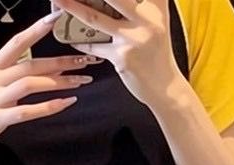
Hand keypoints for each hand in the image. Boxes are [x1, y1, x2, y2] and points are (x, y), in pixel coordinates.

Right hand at [0, 10, 100, 157]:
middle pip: (31, 64)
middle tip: (84, 60)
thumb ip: (13, 75)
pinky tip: (66, 103)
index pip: (17, 42)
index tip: (56, 18)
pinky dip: (49, 107)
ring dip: (59, 82)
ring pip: (31, 84)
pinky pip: (27, 111)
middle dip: (60, 61)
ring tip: (80, 82)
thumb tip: (45, 67)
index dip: (36, 29)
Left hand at [51, 0, 181, 111]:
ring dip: (73, 7)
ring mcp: (133, 38)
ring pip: (96, 19)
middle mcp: (147, 19)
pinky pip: (94, 45)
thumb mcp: (157, 20)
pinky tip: (68, 34)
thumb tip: (117, 0)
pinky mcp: (122, 57)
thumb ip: (145, 2)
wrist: (165, 87)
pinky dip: (79, 39)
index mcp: (155, 6)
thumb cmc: (157, 51)